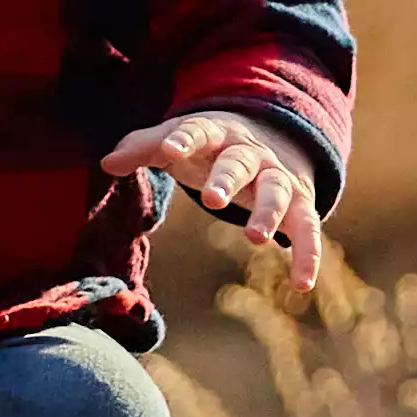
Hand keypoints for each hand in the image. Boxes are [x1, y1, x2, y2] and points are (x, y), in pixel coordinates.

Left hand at [102, 110, 328, 298]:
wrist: (268, 136)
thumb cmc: (208, 145)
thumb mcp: (177, 141)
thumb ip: (142, 148)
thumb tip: (107, 163)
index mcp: (216, 133)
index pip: (198, 132)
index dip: (183, 141)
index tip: (169, 151)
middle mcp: (250, 153)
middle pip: (239, 162)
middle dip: (226, 179)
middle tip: (212, 199)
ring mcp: (277, 177)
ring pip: (277, 191)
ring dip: (267, 213)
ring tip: (255, 238)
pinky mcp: (299, 204)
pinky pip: (308, 228)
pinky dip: (309, 254)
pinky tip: (302, 284)